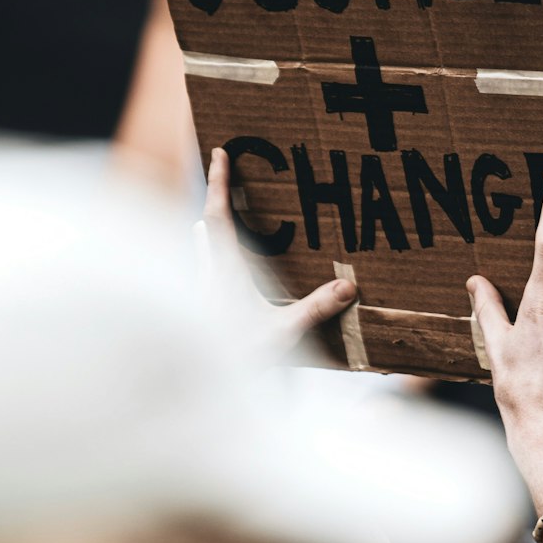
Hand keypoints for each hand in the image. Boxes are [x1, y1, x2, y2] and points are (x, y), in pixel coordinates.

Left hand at [199, 146, 356, 352]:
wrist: (194, 390)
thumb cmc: (234, 358)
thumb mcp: (281, 332)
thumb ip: (315, 309)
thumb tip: (348, 285)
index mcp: (224, 271)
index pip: (218, 215)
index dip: (219, 182)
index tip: (220, 152)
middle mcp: (207, 277)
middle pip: (206, 229)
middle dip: (215, 204)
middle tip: (224, 183)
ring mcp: (200, 296)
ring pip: (201, 254)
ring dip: (210, 236)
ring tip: (218, 226)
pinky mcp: (201, 313)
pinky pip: (206, 277)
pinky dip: (213, 264)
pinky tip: (224, 280)